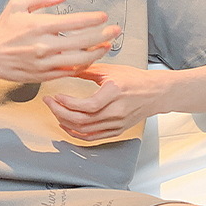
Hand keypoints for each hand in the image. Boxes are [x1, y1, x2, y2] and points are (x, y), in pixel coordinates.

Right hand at [0, 0, 119, 82]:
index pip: (75, 22)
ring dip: (98, 52)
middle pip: (83, 41)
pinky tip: (90, 59)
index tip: (104, 16)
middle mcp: (44, 45)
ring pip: (80, 60)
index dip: (93, 19)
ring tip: (108, 46)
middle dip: (104, 35)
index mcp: (40, 26)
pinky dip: (83, 66)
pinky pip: (69, 72)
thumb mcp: (18, 4)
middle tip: (116, 30)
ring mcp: (45, 63)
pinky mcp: (43, 76)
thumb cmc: (2, 28)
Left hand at [43, 63, 164, 140]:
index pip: (87, 105)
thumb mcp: (111, 70)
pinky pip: (93, 137)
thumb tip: (68, 68)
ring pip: (85, 130)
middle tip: (49, 103)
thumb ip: (88, 70)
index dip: (68, 103)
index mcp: (115, 93)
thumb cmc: (136, 80)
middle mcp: (116, 111)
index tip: (56, 96)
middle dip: (60, 112)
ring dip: (66, 123)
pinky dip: (77, 134)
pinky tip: (67, 126)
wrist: (156, 93)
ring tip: (55, 112)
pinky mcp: (117, 130)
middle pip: (82, 120)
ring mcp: (117, 123)